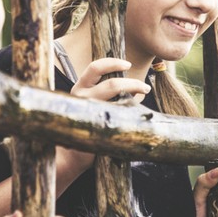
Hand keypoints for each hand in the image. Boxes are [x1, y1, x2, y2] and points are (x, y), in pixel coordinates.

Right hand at [60, 58, 152, 175]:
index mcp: (80, 88)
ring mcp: (89, 114)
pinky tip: (136, 117)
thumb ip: (103, 90)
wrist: (72, 154)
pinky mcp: (98, 129)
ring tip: (143, 98)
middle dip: (133, 83)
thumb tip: (131, 84)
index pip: (95, 67)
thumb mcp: (89, 101)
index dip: (113, 63)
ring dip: (135, 97)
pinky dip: (131, 114)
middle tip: (145, 87)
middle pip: (112, 84)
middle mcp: (81, 98)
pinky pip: (119, 117)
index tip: (128, 64)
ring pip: (118, 101)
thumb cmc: (86, 122)